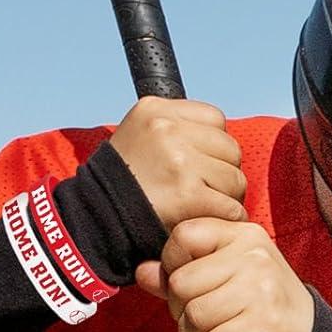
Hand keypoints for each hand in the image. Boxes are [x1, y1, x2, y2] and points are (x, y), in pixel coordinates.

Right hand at [106, 97, 247, 231]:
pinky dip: (225, 220)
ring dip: (225, 198)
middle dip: (221, 173)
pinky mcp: (189, 194)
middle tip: (200, 190)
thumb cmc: (123, 183)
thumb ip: (176, 127)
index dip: (211, 146)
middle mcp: (167, 129)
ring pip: (236, 179)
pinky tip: (206, 221)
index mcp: (155, 109)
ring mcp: (179, 161)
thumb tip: (218, 136)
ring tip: (199, 206)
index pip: (215, 119)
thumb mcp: (138, 134)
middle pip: (230, 149)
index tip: (196, 165)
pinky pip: (232, 208)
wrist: (96, 219)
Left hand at [137, 218, 314, 331]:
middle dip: (181, 310)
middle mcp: (253, 257)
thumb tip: (142, 272)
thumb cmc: (260, 302)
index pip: (184, 235)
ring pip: (193, 316)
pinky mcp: (263, 326)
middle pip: (181, 283)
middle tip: (202, 321)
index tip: (189, 284)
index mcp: (242, 234)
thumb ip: (182, 272)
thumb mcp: (227, 276)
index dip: (173, 263)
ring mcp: (260, 291)